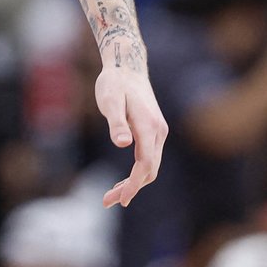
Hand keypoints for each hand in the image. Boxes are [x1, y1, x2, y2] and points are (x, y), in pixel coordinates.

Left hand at [96, 63, 167, 207]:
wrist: (127, 65)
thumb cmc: (115, 83)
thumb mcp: (110, 100)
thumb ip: (117, 123)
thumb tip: (123, 144)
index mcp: (149, 127)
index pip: (146, 164)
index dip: (134, 184)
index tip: (120, 199)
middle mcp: (158, 131)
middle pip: (150, 169)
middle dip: (131, 188)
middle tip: (107, 201)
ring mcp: (158, 131)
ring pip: (151, 166)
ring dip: (134, 183)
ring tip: (112, 195)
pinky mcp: (154, 130)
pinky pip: (149, 158)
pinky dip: (138, 172)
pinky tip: (124, 180)